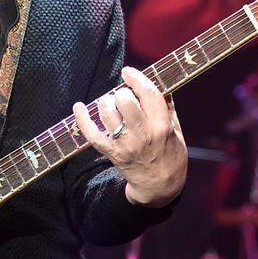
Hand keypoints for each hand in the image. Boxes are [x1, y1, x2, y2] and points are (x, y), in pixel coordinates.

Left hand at [72, 66, 187, 207]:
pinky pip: (92, 135)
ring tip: (108, 102)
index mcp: (162, 126)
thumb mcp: (178, 132)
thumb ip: (169, 109)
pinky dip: (82, 120)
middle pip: (125, 101)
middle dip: (121, 93)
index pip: (148, 94)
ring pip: (108, 114)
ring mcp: (126, 144)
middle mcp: (143, 134)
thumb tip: (161, 86)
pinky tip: (79, 107)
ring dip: (105, 102)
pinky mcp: (112, 153)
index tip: (128, 71)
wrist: (160, 187)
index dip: (136, 78)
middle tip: (122, 96)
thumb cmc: (171, 156)